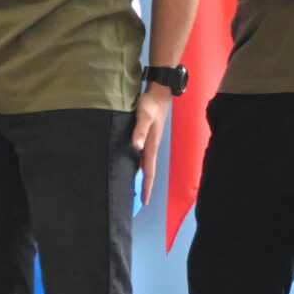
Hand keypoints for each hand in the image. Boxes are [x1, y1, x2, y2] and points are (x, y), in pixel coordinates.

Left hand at [130, 83, 173, 207]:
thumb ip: (139, 130)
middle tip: (140, 201)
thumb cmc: (150, 104)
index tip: (145, 201)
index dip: (147, 186)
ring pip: (146, 164)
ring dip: (143, 177)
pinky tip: (134, 167)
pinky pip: (143, 156)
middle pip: (148, 171)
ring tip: (136, 189)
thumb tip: (136, 147)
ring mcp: (150, 142)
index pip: (149, 171)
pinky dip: (140, 165)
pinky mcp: (148, 136)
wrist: (159, 93)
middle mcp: (151, 146)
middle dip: (146, 186)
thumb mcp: (143, 115)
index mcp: (151, 145)